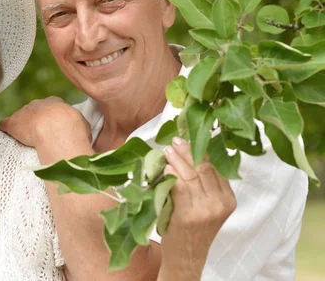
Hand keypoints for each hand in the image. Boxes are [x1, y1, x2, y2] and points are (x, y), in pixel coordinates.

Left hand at [0, 96, 90, 147]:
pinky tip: (4, 137)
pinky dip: (5, 130)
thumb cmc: (73, 129)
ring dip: (22, 127)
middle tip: (41, 136)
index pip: (51, 106)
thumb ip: (79, 128)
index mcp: (55, 102)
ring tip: (25, 141)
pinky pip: (5, 125)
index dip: (52, 117)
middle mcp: (38, 103)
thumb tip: (82, 135)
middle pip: (35, 111)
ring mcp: (24, 112)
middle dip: (36, 121)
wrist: (56, 129)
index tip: (53, 128)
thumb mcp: (83, 126)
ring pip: (21, 118)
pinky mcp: (12, 123)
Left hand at [159, 137, 235, 279]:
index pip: (216, 167)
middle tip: (176, 140)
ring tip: (167, 150)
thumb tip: (189, 155)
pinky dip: (172, 173)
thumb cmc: (193, 229)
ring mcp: (205, 209)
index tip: (188, 139)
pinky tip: (166, 167)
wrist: (187, 257)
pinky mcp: (189, 214)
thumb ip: (205, 186)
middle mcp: (220, 203)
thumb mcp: (208, 207)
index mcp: (229, 199)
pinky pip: (180, 186)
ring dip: (177, 159)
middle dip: (188, 150)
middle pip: (204, 168)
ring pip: (191, 174)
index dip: (201, 150)